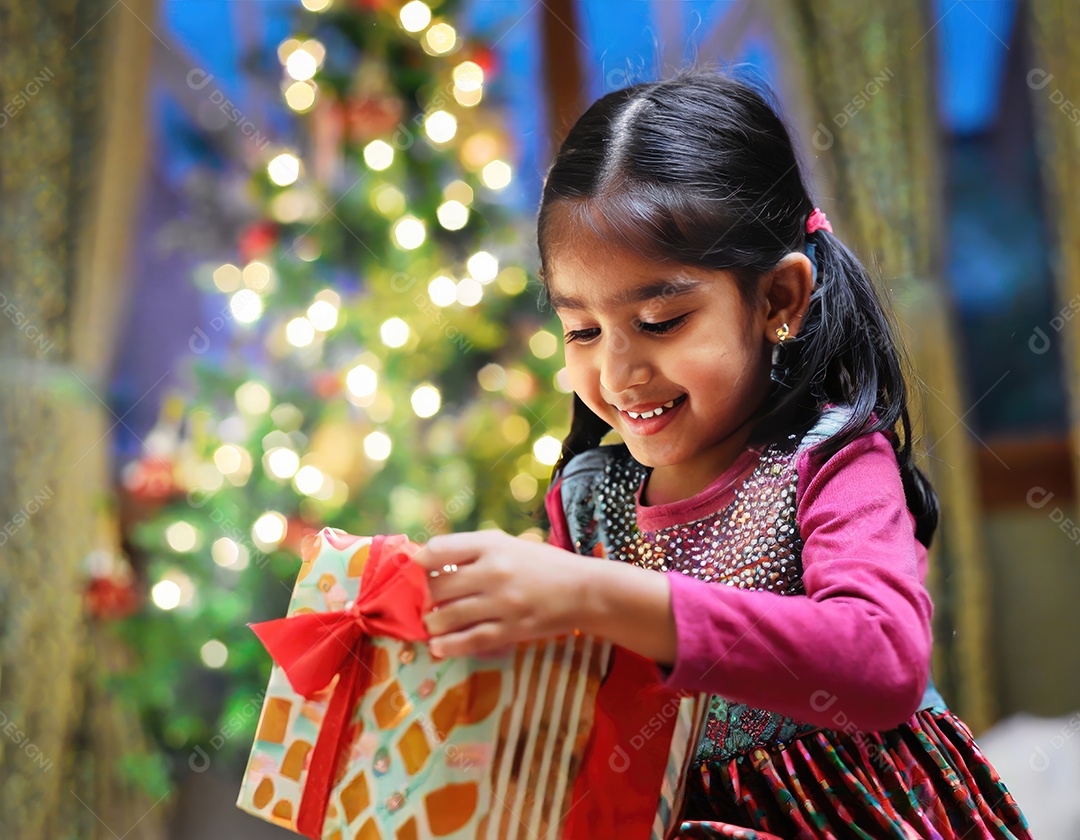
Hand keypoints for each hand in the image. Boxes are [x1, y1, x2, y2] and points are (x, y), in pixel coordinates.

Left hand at [412, 529, 585, 657]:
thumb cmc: (544, 565)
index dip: (419, 562)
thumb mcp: (509, 545)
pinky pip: (469, 640)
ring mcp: (501, 603)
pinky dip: (448, 646)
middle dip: (425, 597)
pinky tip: (438, 646)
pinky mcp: (510, 630)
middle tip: (427, 602)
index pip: (439, 550)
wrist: (584, 590)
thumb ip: (475, 552)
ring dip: (433, 623)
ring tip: (432, 624)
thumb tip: (431, 564)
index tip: (416, 571)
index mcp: (491, 544)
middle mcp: (493, 571)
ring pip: (448, 617)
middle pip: (438, 586)